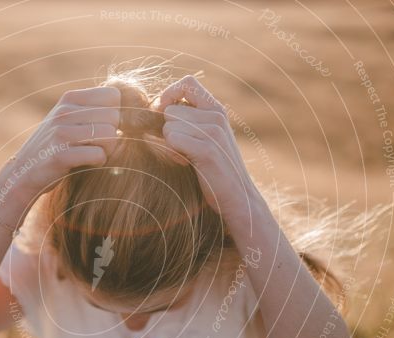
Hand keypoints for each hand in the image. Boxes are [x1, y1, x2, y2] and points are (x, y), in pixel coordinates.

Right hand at [0, 87, 120, 203]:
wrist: (23, 173)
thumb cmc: (56, 147)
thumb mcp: (70, 119)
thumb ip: (94, 110)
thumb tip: (133, 102)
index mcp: (69, 98)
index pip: (114, 95)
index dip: (116, 113)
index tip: (105, 127)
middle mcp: (64, 112)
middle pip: (115, 117)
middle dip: (114, 134)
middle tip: (100, 145)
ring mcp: (60, 133)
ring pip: (110, 135)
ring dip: (109, 150)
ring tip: (95, 154)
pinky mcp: (60, 155)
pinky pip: (99, 154)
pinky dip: (99, 162)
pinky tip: (87, 163)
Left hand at [157, 76, 254, 214]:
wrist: (238, 198)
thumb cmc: (215, 169)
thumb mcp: (207, 137)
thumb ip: (190, 119)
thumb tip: (156, 107)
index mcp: (217, 109)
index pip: (187, 83)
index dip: (169, 94)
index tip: (165, 114)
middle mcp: (217, 116)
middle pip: (170, 110)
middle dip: (166, 131)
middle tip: (180, 149)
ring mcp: (213, 132)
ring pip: (168, 126)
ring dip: (169, 145)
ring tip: (185, 157)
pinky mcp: (207, 149)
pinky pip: (171, 139)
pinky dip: (171, 153)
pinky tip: (185, 163)